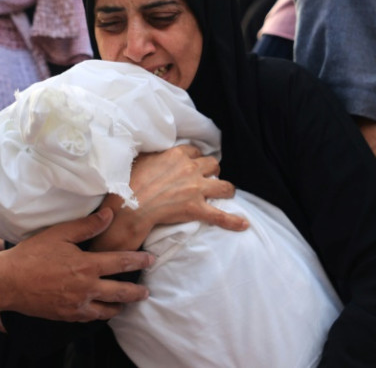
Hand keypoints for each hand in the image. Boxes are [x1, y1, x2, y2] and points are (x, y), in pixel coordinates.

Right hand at [1, 208, 153, 321]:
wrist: (8, 282)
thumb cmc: (32, 255)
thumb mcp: (60, 234)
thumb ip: (87, 225)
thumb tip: (109, 214)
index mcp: (87, 266)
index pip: (122, 262)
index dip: (139, 261)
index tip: (151, 260)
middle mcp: (86, 288)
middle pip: (121, 293)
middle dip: (137, 292)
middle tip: (146, 292)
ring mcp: (77, 305)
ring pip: (108, 310)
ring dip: (120, 306)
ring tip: (127, 304)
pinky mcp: (67, 316)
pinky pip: (91, 318)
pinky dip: (100, 314)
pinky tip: (102, 310)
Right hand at [92, 145, 247, 250]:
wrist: (130, 204)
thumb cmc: (130, 181)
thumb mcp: (142, 158)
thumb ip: (154, 153)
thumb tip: (154, 151)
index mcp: (177, 154)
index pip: (195, 151)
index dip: (195, 158)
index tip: (193, 163)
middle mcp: (191, 168)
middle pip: (213, 165)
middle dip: (212, 171)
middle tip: (207, 178)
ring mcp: (196, 189)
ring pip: (224, 186)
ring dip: (225, 190)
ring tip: (225, 194)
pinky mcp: (196, 208)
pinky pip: (220, 216)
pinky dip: (233, 221)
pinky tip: (244, 224)